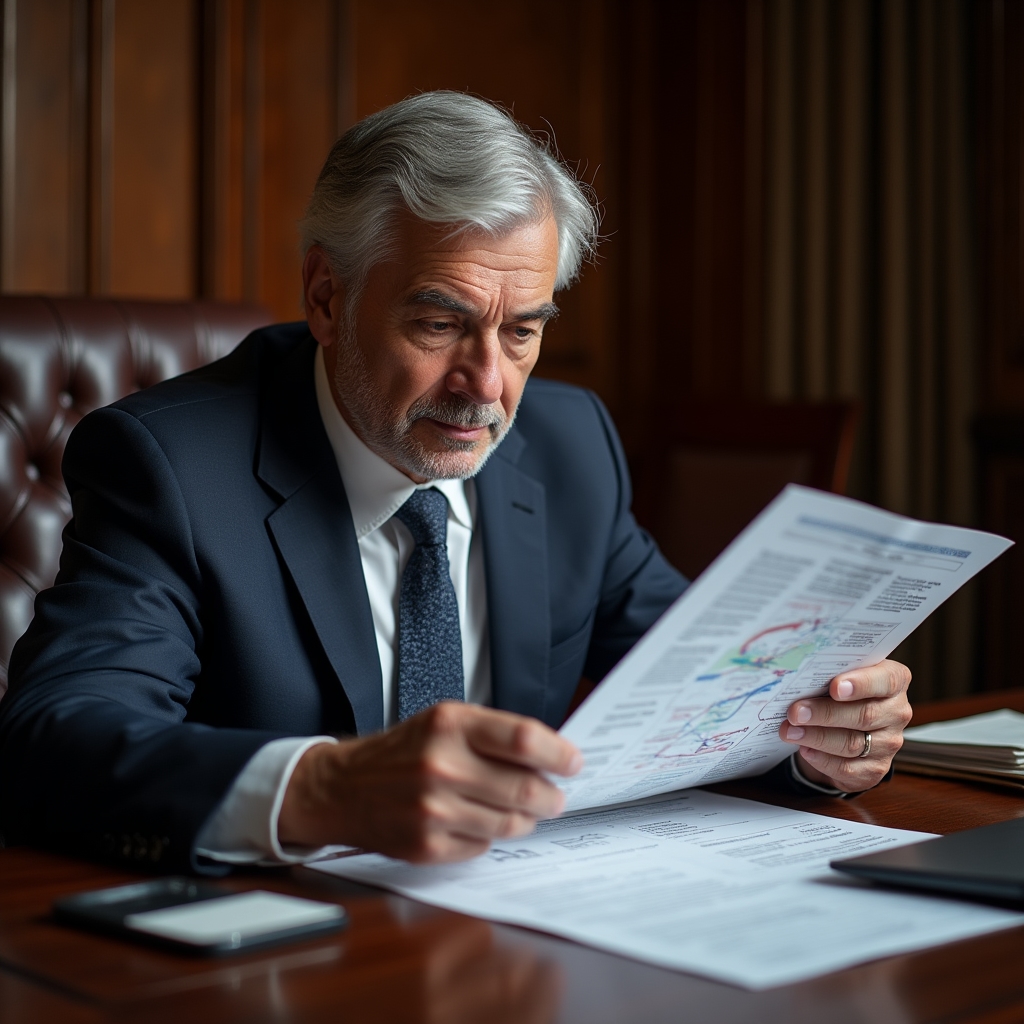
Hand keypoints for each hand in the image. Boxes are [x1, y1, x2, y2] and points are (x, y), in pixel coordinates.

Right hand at [278, 702, 582, 861]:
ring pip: (511, 822)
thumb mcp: (444, 721)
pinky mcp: (427, 846)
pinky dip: (490, 835)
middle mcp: (441, 765)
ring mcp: (433, 809)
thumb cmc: (403, 751)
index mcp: (450, 724)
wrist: (343, 787)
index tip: (573, 763)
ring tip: (521, 809)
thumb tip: (551, 759)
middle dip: (551, 795)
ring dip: (526, 818)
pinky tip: (476, 820)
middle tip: (556, 795)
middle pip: (525, 788)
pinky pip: (484, 845)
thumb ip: (494, 735)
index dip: (558, 754)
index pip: (523, 739)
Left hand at [778, 659, 911, 792]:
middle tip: (795, 712)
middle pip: (864, 715)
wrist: (844, 726)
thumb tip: (799, 677)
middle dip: (825, 713)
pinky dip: (822, 759)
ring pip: (852, 743)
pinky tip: (804, 749)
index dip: (862, 684)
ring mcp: (888, 744)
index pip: (887, 680)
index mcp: (894, 681)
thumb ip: (831, 673)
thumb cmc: (841, 693)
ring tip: (790, 730)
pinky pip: (847, 768)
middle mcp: (897, 712)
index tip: (835, 687)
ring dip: (816, 737)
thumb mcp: (840, 676)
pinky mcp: (875, 769)